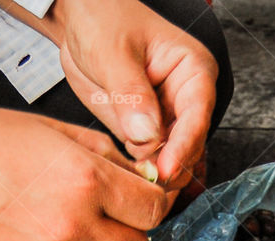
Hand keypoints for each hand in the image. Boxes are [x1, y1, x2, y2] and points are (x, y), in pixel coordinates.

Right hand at [0, 106, 169, 240]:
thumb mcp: (50, 129)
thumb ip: (104, 156)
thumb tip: (143, 179)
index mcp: (85, 179)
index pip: (153, 209)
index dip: (150, 203)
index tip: (139, 200)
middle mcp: (73, 226)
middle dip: (126, 230)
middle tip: (102, 215)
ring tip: (67, 233)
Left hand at [52, 0, 217, 186]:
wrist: (77, 21)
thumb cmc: (102, 19)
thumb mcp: (113, 52)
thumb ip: (131, 93)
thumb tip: (147, 135)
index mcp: (192, 70)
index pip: (197, 116)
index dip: (183, 147)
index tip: (165, 170)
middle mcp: (185, 98)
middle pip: (190, 145)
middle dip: (171, 168)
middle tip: (149, 185)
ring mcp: (166, 119)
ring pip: (172, 159)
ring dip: (156, 176)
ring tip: (138, 188)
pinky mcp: (145, 133)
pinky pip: (150, 162)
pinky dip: (141, 175)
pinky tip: (131, 183)